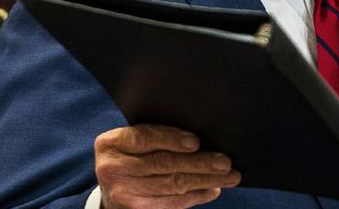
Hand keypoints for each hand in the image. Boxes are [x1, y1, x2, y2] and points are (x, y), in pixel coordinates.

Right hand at [94, 124, 241, 208]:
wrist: (109, 189)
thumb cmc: (127, 157)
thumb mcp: (128, 142)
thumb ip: (152, 136)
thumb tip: (197, 139)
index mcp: (110, 144)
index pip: (143, 138)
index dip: (171, 139)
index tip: (196, 142)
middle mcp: (112, 169)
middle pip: (162, 164)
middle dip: (198, 163)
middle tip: (224, 162)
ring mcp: (123, 193)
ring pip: (172, 185)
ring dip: (204, 181)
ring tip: (228, 177)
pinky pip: (172, 203)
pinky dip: (196, 196)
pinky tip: (212, 189)